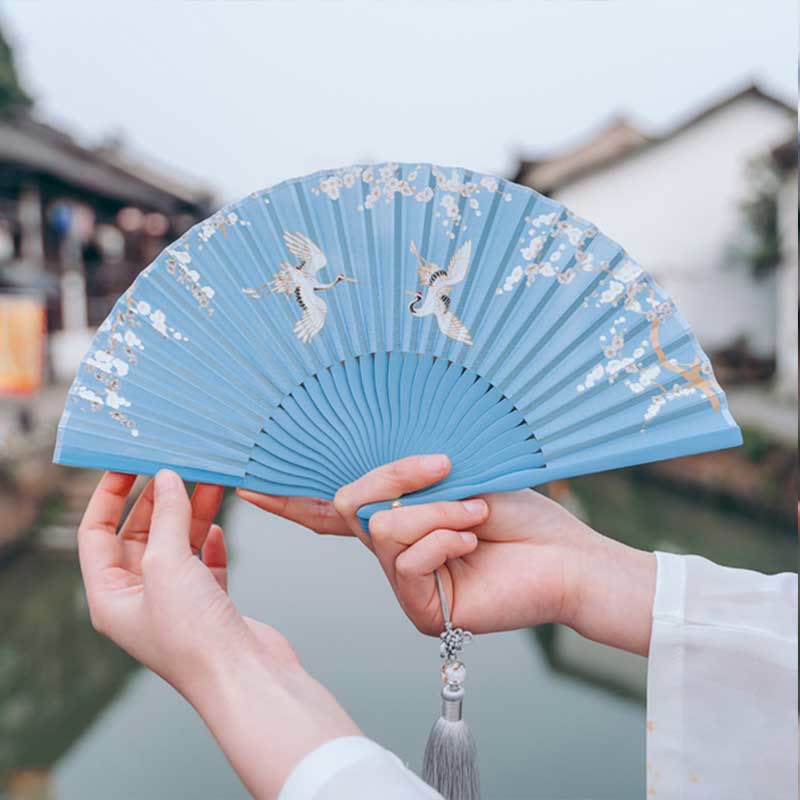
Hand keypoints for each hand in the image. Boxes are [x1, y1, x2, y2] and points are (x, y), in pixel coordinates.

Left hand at [79, 470, 358, 798]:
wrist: (246, 677)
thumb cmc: (194, 635)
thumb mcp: (167, 564)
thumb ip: (166, 516)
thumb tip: (169, 478)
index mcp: (111, 597)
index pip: (97, 534)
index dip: (109, 496)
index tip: (128, 464)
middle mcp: (141, 599)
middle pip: (140, 535)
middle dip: (157, 500)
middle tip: (175, 466)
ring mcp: (178, 602)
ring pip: (178, 544)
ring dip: (190, 513)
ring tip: (207, 480)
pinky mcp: (212, 605)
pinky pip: (204, 562)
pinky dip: (210, 541)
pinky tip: (218, 526)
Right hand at [238, 456, 655, 655]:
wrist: (566, 556)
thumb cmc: (521, 513)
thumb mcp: (456, 475)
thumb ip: (405, 478)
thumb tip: (365, 477)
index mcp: (399, 515)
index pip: (331, 508)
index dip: (288, 497)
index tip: (249, 482)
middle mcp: (394, 549)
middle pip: (347, 505)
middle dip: (392, 478)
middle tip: (441, 468)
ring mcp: (405, 581)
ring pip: (380, 530)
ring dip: (433, 512)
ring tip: (475, 514)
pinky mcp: (422, 609)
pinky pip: (405, 561)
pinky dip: (440, 540)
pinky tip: (471, 544)